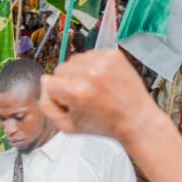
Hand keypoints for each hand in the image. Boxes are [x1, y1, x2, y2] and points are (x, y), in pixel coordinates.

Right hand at [40, 49, 166, 144]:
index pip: (47, 81)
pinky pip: (90, 54)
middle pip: (60, 69)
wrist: (136, 118)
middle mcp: (89, 73)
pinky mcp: (113, 54)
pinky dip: (94, 65)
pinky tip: (103, 79)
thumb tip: (45, 83)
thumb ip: (47, 106)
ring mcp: (103, 61)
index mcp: (76, 91)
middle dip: (68, 82)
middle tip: (85, 97)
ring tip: (95, 88)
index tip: (72, 103)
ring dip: (80, 72)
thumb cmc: (104, 124)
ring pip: (74, 60)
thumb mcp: (67, 127)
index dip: (57, 95)